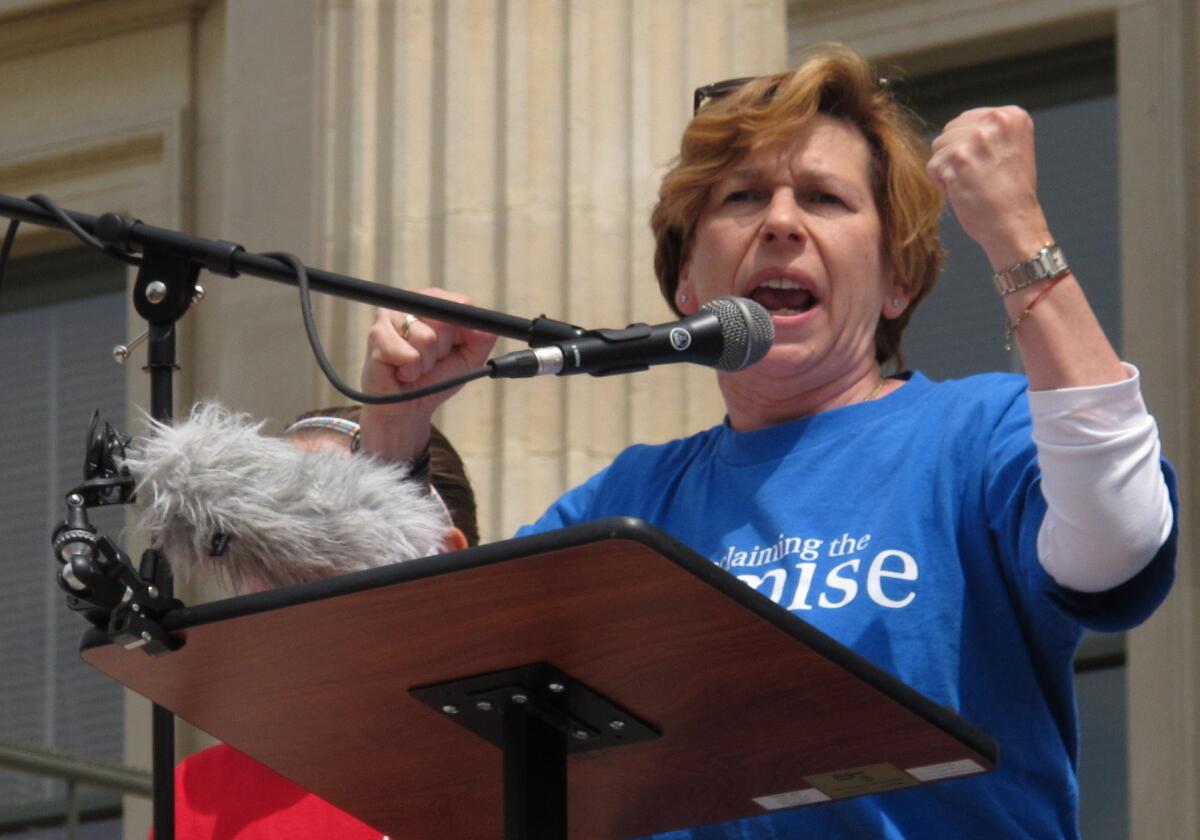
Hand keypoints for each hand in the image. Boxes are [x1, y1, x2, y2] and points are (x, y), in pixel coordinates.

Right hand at [359, 288, 496, 459]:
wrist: (408, 407)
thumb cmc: (436, 377)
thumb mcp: (469, 358)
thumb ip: (482, 339)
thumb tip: (484, 327)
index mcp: (432, 303)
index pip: (460, 304)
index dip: (463, 331)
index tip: (456, 346)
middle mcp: (409, 304)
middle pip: (444, 319)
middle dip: (444, 348)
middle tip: (431, 359)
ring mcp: (389, 317)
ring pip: (427, 338)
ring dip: (426, 363)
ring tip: (415, 367)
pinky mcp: (376, 336)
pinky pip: (409, 355)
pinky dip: (412, 371)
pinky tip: (402, 373)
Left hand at [927, 106, 1051, 267]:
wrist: (1014, 223)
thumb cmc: (1009, 193)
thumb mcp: (1010, 148)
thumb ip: (988, 131)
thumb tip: (954, 127)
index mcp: (1012, 115)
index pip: (967, 120)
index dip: (969, 147)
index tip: (988, 165)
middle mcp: (996, 120)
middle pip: (950, 130)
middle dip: (956, 155)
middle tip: (978, 176)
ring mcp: (976, 138)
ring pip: (938, 147)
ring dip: (948, 169)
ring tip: (972, 183)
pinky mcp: (958, 158)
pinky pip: (933, 166)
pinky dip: (942, 183)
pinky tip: (963, 191)